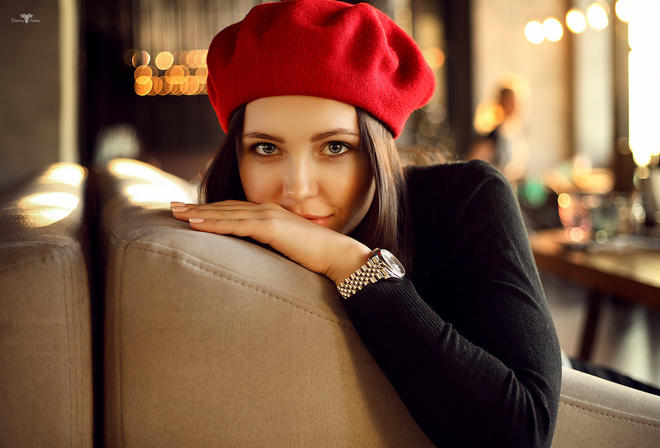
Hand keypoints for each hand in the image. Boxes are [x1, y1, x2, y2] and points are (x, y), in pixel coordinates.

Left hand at [170, 201, 370, 284]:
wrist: (339, 256)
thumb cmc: (317, 257)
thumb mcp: (288, 250)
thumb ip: (271, 249)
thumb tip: (256, 262)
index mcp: (270, 215)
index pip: (233, 210)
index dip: (209, 209)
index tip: (188, 211)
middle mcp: (266, 210)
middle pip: (223, 207)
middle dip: (196, 207)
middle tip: (171, 207)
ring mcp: (268, 216)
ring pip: (225, 212)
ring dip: (198, 212)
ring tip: (175, 213)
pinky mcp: (270, 227)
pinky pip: (235, 224)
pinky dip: (213, 223)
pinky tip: (195, 224)